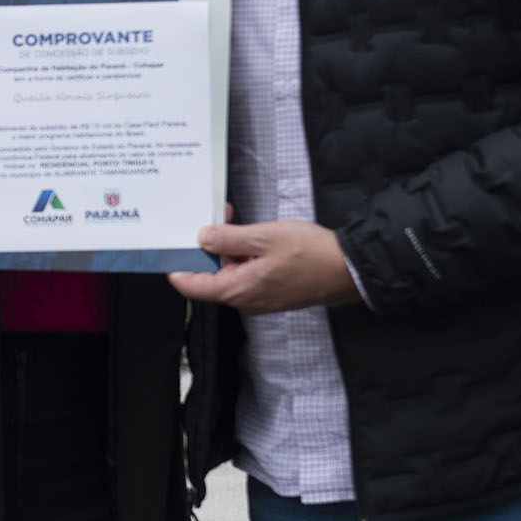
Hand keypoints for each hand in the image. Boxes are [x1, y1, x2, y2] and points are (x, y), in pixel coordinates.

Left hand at [169, 220, 358, 312]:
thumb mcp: (264, 237)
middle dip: (207, 248)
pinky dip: (244, 255)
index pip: (190, 286)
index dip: (176, 266)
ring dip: (228, 248)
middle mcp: (245, 300)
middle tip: (215, 219)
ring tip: (236, 220)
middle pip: (209, 277)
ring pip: (230, 273)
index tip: (170, 247)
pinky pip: (247, 274)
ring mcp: (259, 298)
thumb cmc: (311, 254)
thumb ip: (229, 238)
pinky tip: (253, 235)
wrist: (350, 270)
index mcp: (237, 290)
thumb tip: (203, 238)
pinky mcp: (273, 292)